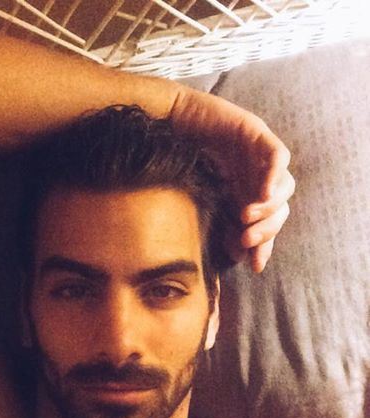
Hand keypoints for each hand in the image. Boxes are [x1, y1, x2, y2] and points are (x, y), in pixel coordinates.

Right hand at [170, 87, 293, 272]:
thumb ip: (218, 224)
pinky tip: (261, 195)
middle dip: (266, 229)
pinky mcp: (255, 133)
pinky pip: (278, 156)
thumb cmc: (173, 162)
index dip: (264, 245)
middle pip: (280, 208)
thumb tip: (237, 255)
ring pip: (284, 185)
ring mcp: (258, 154)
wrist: (162, 123)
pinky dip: (273, 176)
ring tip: (246, 217)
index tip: (255, 266)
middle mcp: (256, 175)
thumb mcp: (199, 201)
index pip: (266, 223)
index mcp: (244, 193)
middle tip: (246, 241)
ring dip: (269, 207)